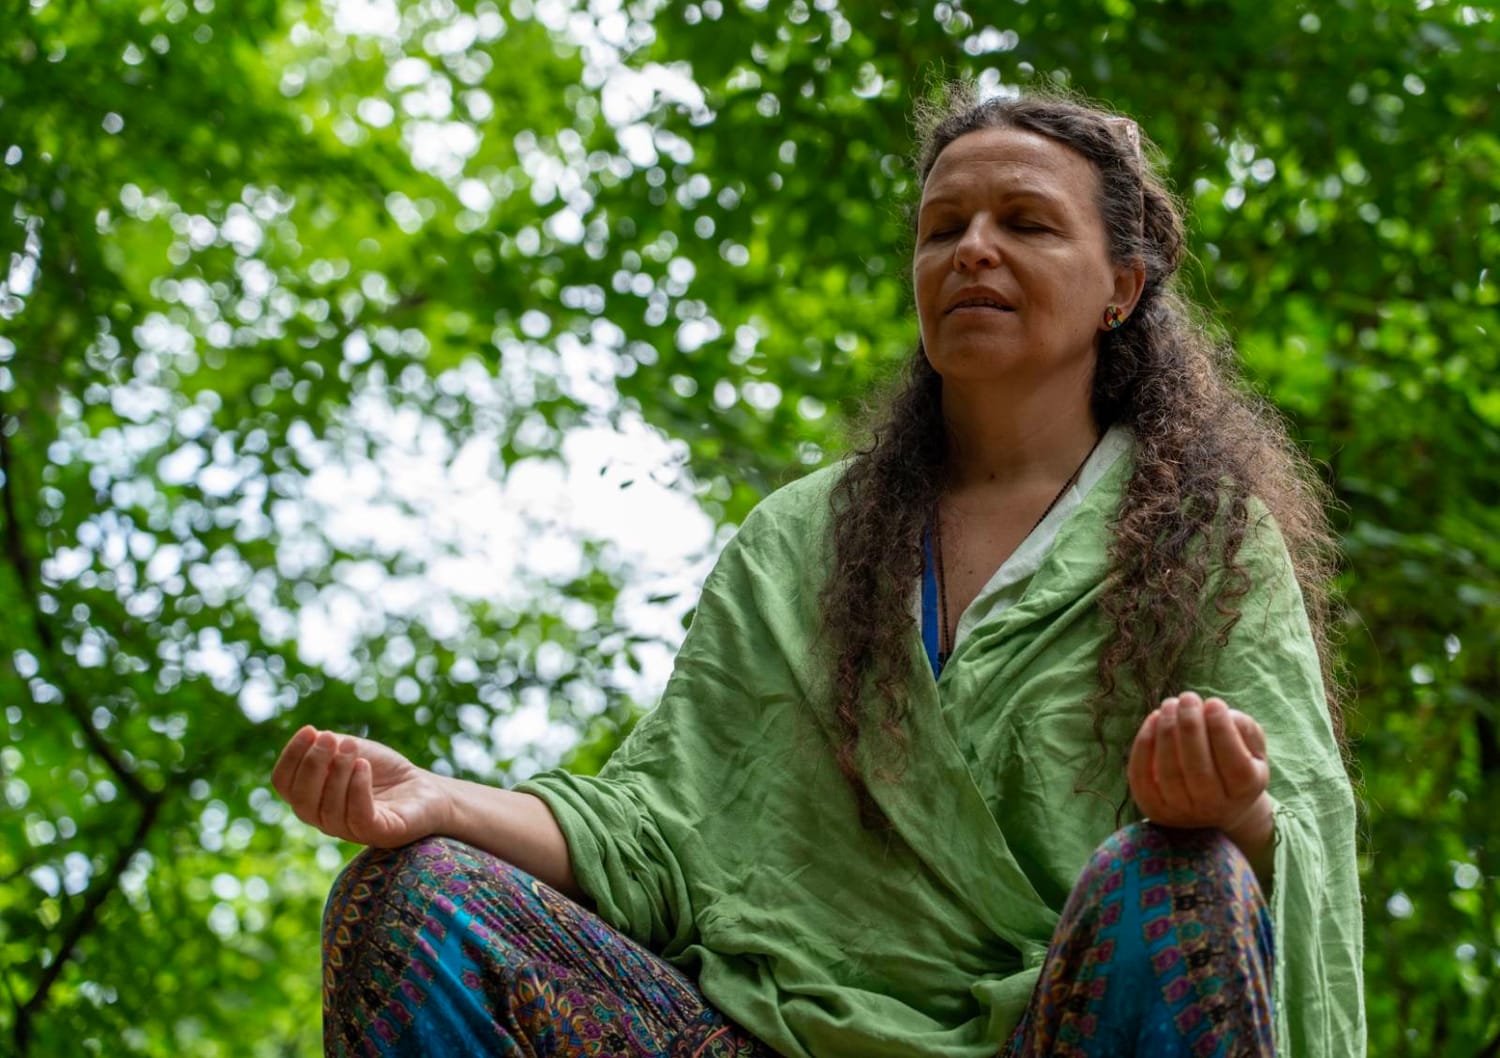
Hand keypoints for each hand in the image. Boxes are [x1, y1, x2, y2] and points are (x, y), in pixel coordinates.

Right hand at [271, 726, 452, 846]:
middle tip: (330, 738)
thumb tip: (312, 738)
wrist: (425, 789)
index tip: (310, 730)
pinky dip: (358, 788)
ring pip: (329, 808)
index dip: (291, 757)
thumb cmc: (383, 770)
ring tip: (352, 747)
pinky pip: (359, 816)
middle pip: (301, 800)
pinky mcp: (379, 834)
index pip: (284, 784)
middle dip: (313, 764)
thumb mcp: (351, 751)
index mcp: (312, 798)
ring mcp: (350, 831)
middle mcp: (325, 819)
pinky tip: (364, 765)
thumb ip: (328, 747)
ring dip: (338, 771)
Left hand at [1127, 691, 1269, 835]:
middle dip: (1190, 727)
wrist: (1214, 806)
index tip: (1213, 702)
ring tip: (1170, 704)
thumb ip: (1245, 729)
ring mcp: (1181, 811)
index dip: (1222, 731)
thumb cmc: (1235, 765)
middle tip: (1188, 698)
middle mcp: (1213, 806)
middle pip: (1198, 769)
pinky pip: (1141, 776)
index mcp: (1244, 792)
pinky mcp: (1153, 808)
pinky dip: (1143, 745)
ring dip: (1166, 731)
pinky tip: (1154, 719)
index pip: (1234, 764)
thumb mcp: (1253, 750)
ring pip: (1169, 772)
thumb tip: (1220, 711)